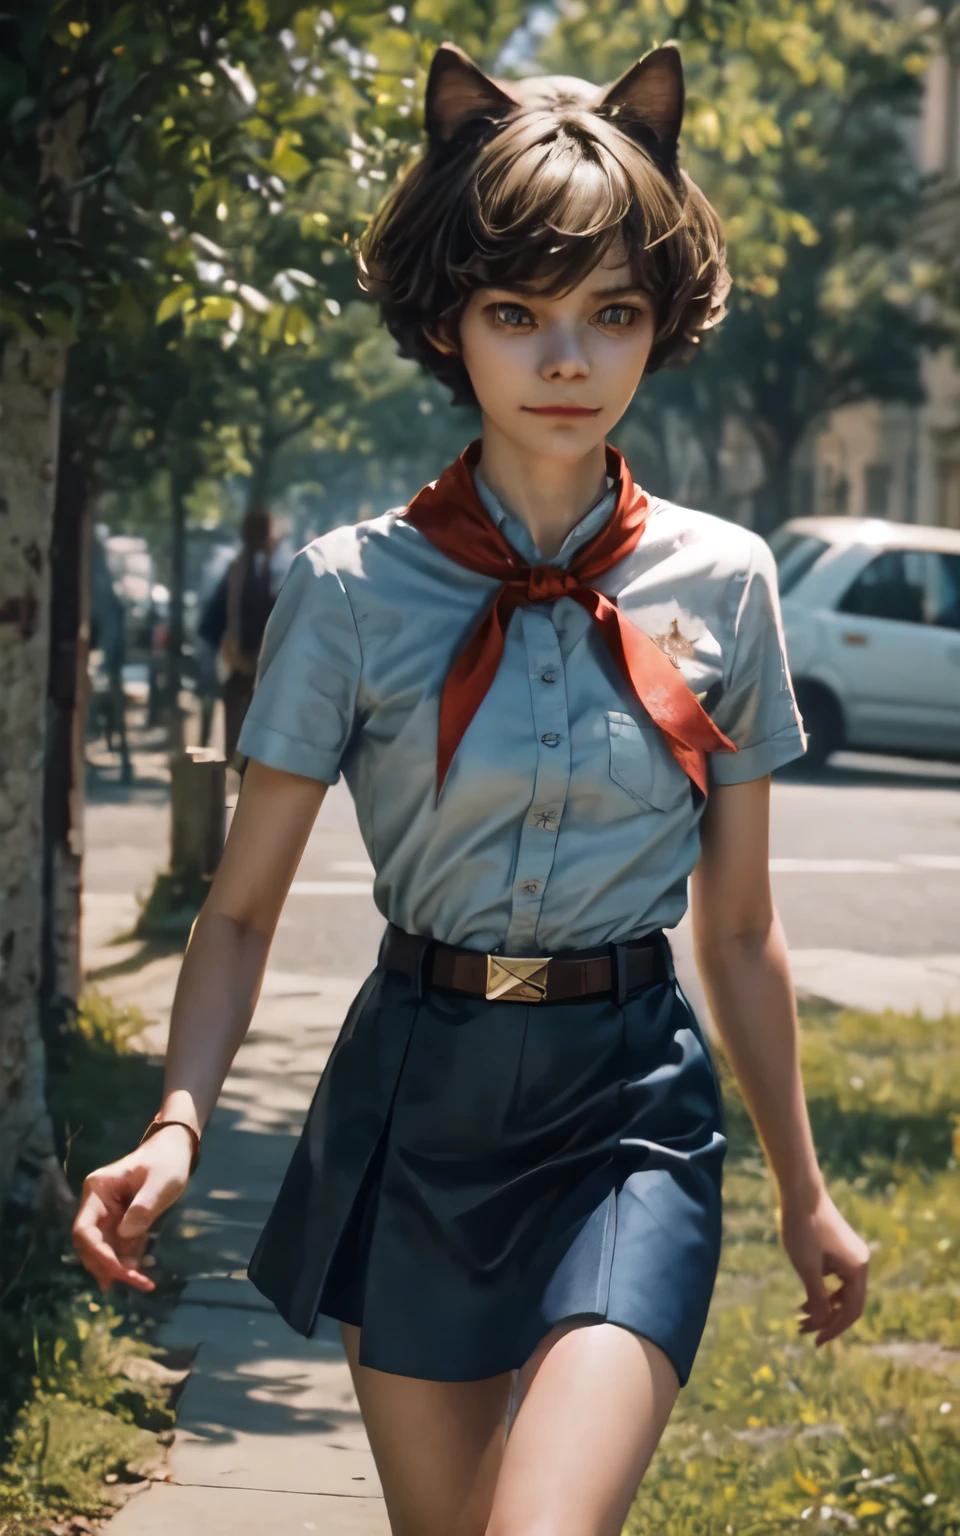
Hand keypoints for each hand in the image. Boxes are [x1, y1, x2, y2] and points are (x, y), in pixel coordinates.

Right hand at [71, 1125, 194, 1293]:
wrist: (176, 1150)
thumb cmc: (167, 1161)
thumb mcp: (161, 1182)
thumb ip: (142, 1208)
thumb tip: (125, 1237)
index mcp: (97, 1190)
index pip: (85, 1229)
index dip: (98, 1254)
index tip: (118, 1271)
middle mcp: (97, 1206)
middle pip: (91, 1245)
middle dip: (108, 1267)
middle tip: (135, 1282)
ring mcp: (108, 1216)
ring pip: (104, 1251)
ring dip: (118, 1269)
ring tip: (142, 1283)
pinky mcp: (122, 1224)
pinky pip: (119, 1249)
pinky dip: (128, 1263)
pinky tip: (141, 1276)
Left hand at [778, 1184, 869, 1346]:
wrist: (800, 1191)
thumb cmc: (802, 1227)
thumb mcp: (807, 1268)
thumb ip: (817, 1299)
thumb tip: (823, 1322)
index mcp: (858, 1268)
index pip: (851, 1310)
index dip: (834, 1329)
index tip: (815, 1342)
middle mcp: (860, 1262)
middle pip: (847, 1303)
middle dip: (825, 1319)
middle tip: (801, 1330)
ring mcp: (851, 1255)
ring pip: (840, 1291)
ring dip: (822, 1306)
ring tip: (799, 1315)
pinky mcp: (840, 1249)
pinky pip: (835, 1278)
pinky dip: (821, 1290)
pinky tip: (804, 1297)